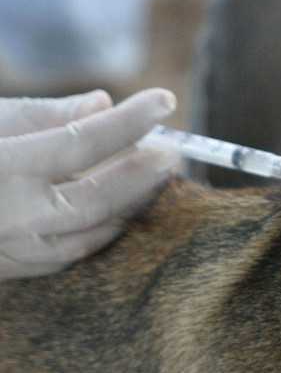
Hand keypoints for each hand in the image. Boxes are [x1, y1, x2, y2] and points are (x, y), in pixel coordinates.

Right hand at [0, 89, 178, 280]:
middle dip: (144, 173)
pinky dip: (101, 229)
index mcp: (2, 168)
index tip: (164, 101)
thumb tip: (103, 103)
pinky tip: (118, 209)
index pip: (85, 141)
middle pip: (102, 197)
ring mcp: (12, 251)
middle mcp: (12, 217)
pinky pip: (72, 253)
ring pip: (94, 233)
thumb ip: (46, 115)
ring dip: (130, 204)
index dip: (130, 120)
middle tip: (172, 149)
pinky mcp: (11, 271)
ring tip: (153, 176)